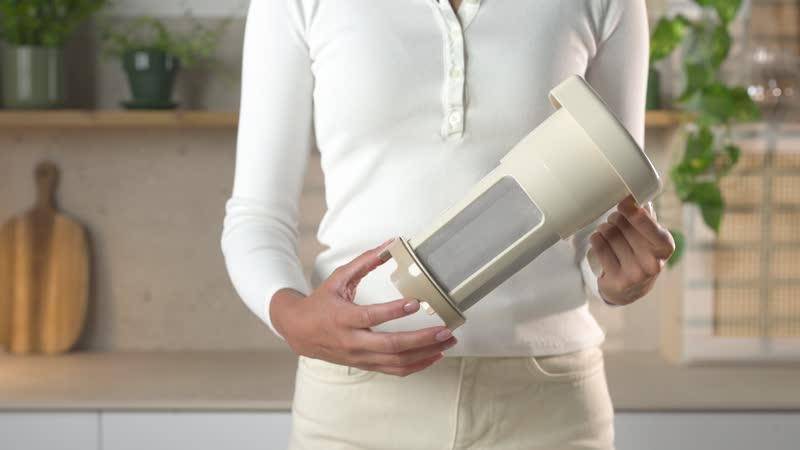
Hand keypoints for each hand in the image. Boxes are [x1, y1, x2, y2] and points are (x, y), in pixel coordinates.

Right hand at [270, 238, 456, 376]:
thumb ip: (364, 262)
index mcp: (343, 318)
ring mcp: (360, 356)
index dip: (394, 312)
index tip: (415, 303)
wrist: (299, 331)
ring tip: (446, 342)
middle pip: (391, 346)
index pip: (371, 317)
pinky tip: (433, 356)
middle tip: (445, 330)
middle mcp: (352, 341)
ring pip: (396, 362)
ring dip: (425, 354)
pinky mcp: (366, 364)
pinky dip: (417, 365)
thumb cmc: (320, 303)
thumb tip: (389, 245)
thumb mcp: (338, 279)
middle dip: (421, 339)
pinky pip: (395, 370)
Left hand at [589, 195, 674, 305]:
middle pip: (623, 226)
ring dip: (604, 229)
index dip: (634, 213)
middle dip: (616, 219)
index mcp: (665, 247)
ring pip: (609, 235)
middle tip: (615, 219)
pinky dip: (596, 240)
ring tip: (607, 231)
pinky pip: (599, 248)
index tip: (624, 202)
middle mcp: (653, 263)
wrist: (631, 290)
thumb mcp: (650, 235)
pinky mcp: (617, 282)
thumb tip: (635, 191)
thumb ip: (646, 215)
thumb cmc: (640, 252)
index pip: (649, 226)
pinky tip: (598, 240)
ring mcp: (635, 275)